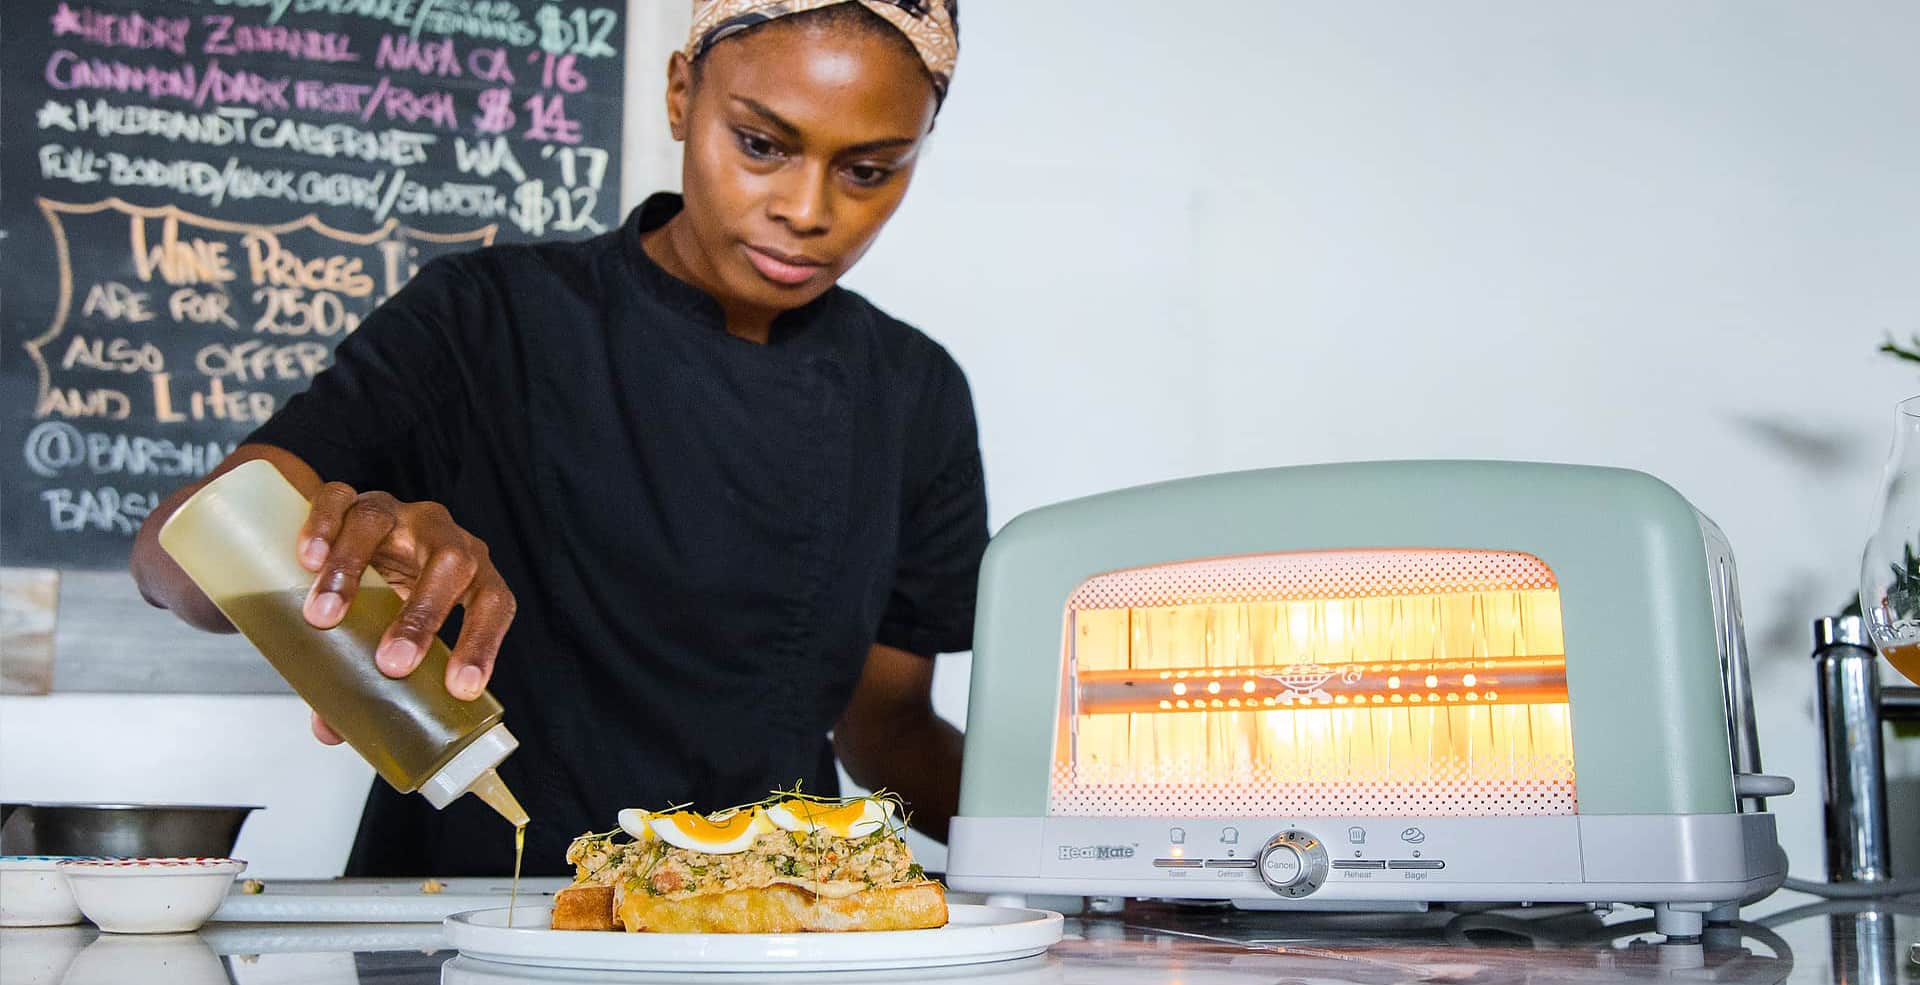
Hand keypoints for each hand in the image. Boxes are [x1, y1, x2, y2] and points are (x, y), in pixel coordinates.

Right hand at [297, 482, 515, 745]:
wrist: (353, 540)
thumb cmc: (385, 597)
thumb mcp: (388, 636)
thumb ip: (365, 680)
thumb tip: (332, 732)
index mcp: (471, 577)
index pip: (494, 604)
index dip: (483, 644)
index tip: (460, 689)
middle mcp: (442, 537)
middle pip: (451, 562)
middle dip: (423, 614)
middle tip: (389, 663)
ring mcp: (397, 513)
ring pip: (384, 525)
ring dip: (352, 570)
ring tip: (323, 617)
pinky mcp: (351, 497)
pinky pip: (339, 498)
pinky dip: (323, 526)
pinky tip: (307, 559)